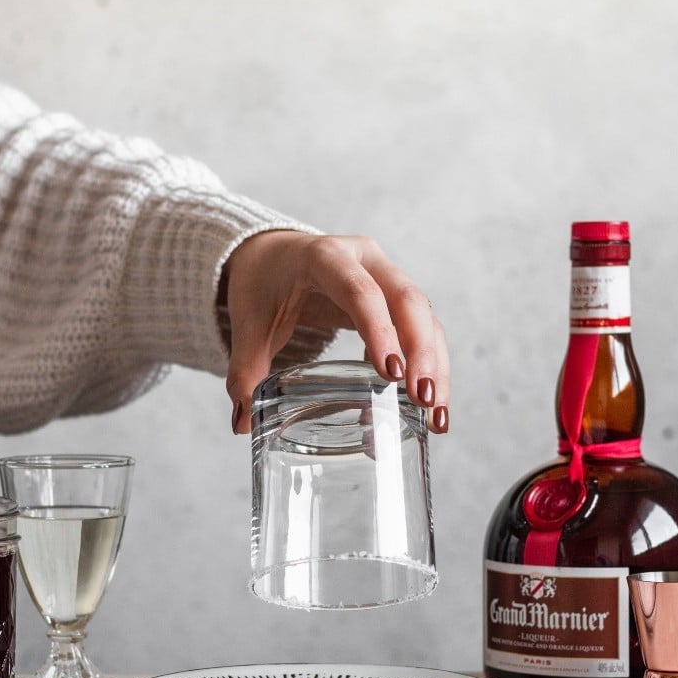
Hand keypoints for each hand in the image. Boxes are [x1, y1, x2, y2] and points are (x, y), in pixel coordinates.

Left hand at [221, 231, 449, 433]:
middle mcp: (366, 260)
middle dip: (422, 353)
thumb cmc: (265, 283)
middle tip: (424, 398)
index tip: (393, 374)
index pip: (360, 292)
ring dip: (435, 365)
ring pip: (426, 318)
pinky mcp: (399, 297)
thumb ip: (245, 368)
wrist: (275, 254)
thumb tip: (242, 423)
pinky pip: (426, 329)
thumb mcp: (251, 322)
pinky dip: (431, 365)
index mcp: (325, 256)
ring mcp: (389, 275)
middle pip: (408, 302)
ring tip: (435, 414)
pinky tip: (428, 405)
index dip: (380, 330)